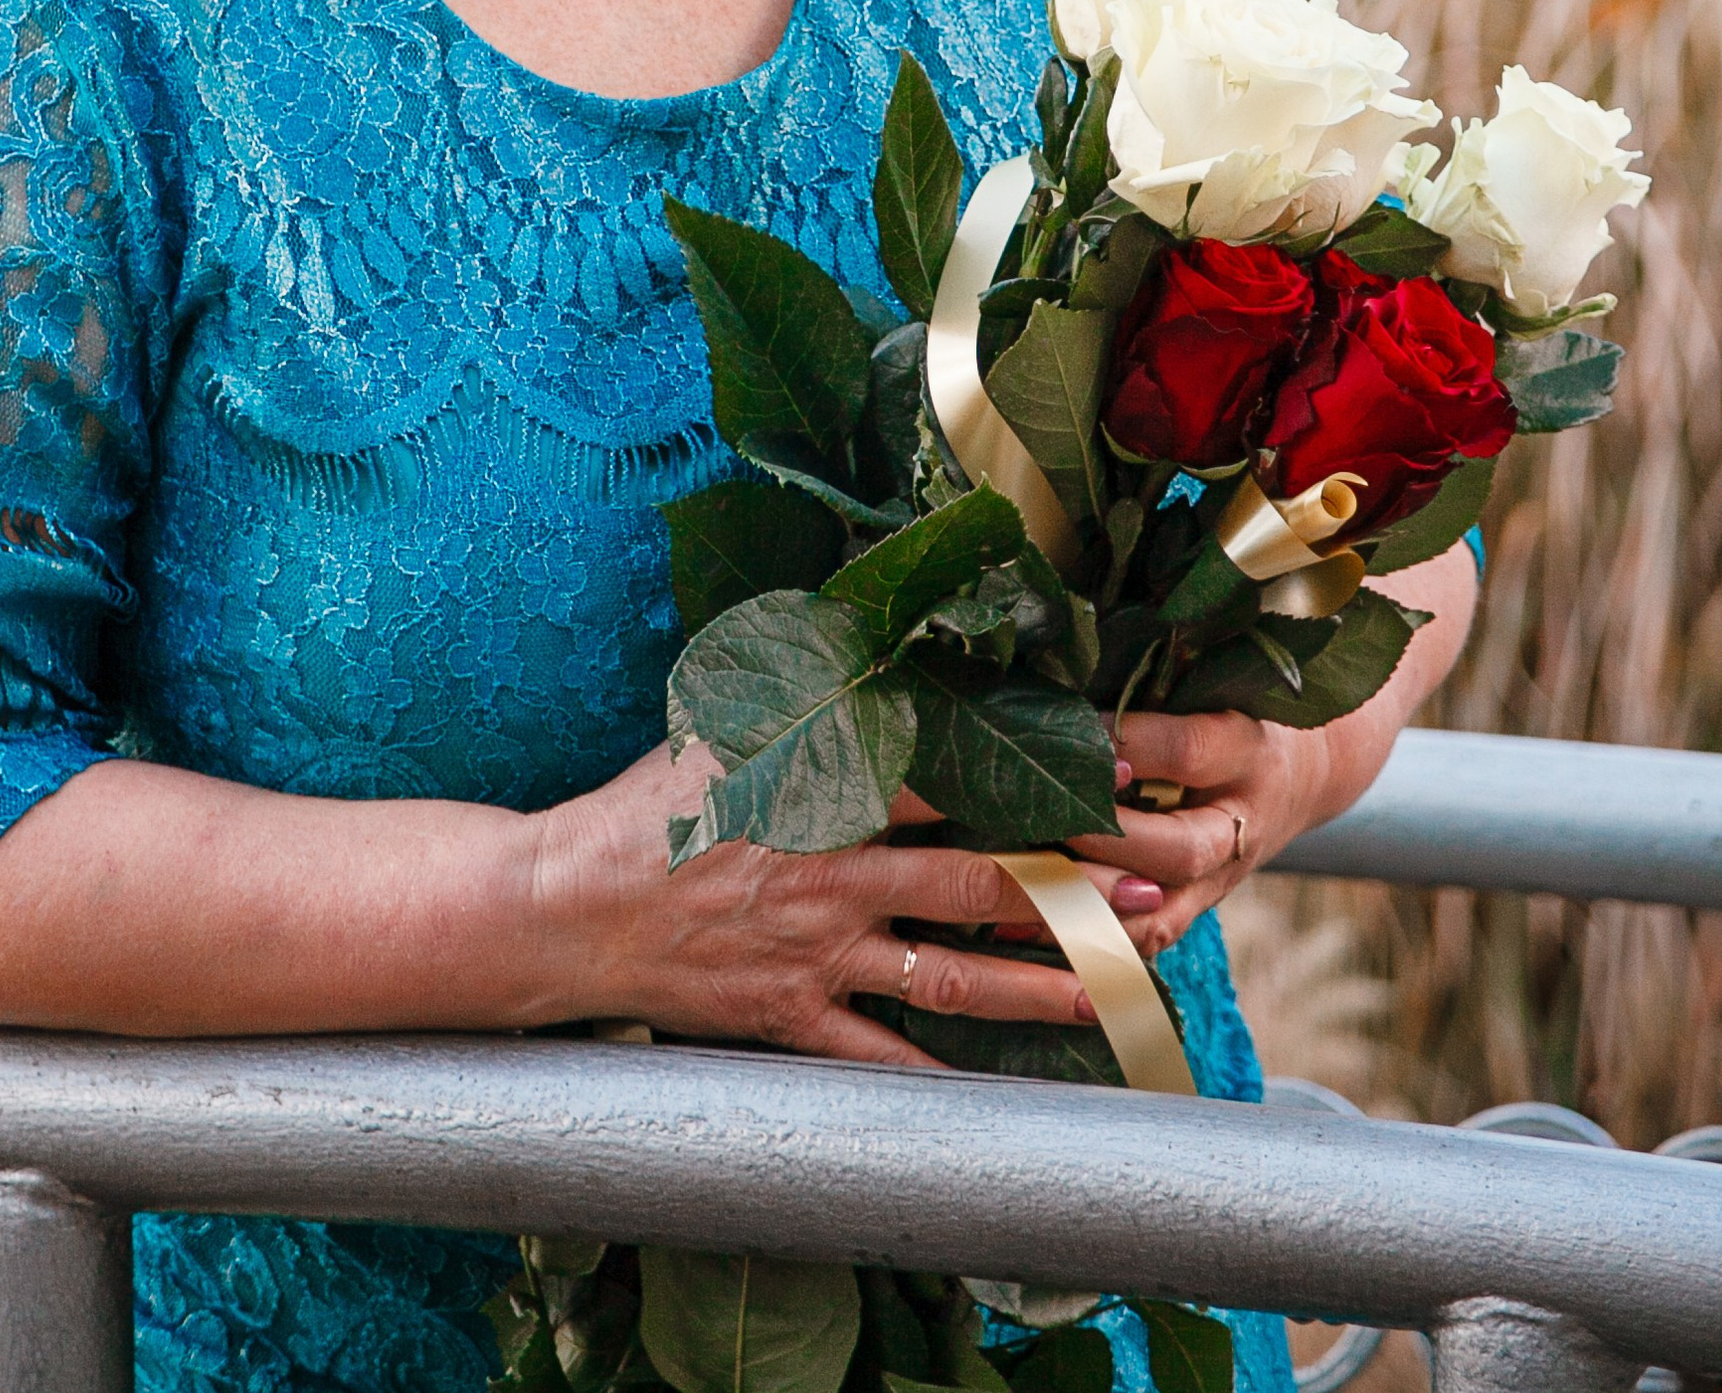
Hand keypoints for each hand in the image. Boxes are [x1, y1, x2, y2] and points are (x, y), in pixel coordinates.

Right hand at [522, 737, 1123, 1069]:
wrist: (566, 903)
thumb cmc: (649, 802)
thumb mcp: (725, 721)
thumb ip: (806, 683)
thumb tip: (876, 629)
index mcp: (826, 792)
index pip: (962, 779)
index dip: (1044, 776)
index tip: (1124, 772)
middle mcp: (835, 875)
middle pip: (980, 882)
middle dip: (1076, 890)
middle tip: (1156, 895)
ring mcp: (816, 955)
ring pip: (950, 976)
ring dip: (1039, 986)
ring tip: (1114, 991)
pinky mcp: (790, 1020)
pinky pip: (880, 1058)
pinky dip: (943, 1075)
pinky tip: (1003, 1092)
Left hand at [1066, 533, 1485, 957]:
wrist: (1322, 755)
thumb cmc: (1247, 676)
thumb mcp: (1229, 644)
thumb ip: (1164, 624)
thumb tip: (1067, 566)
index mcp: (1253, 739)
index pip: (1196, 745)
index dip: (1145, 745)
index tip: (1089, 738)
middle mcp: (1244, 814)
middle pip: (1181, 844)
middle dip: (1111, 838)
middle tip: (1042, 821)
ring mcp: (1224, 870)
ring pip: (1164, 906)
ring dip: (1092, 904)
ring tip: (1020, 892)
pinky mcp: (1202, 901)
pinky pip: (1153, 942)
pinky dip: (1098, 949)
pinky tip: (1035, 941)